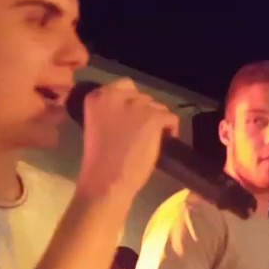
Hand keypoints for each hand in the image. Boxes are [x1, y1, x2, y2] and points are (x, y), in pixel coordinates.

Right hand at [77, 78, 177, 201]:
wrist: (106, 181)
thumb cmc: (99, 161)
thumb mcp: (99, 126)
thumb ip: (112, 112)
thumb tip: (134, 111)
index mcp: (97, 96)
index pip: (124, 86)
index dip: (132, 105)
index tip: (131, 122)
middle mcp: (115, 93)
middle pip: (143, 97)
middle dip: (145, 113)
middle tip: (141, 134)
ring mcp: (136, 105)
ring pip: (158, 107)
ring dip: (158, 122)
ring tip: (151, 141)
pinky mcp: (153, 117)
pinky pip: (171, 118)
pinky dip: (171, 131)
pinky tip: (163, 144)